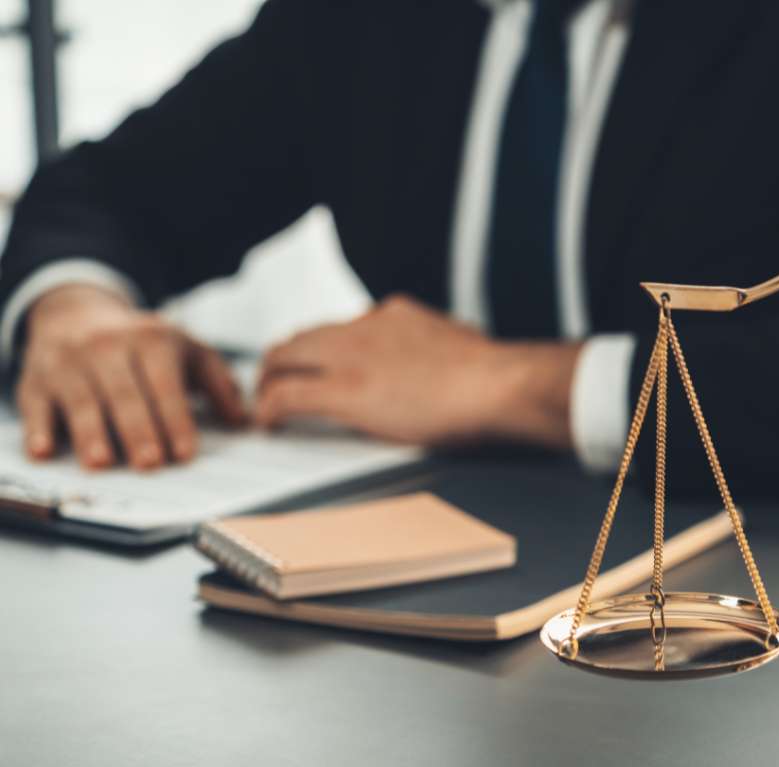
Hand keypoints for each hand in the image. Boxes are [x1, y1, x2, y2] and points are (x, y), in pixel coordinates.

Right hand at [16, 285, 245, 468]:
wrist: (75, 313)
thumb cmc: (142, 343)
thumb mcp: (187, 350)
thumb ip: (218, 383)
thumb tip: (244, 421)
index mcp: (151, 340)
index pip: (165, 385)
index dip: (175, 419)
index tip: (185, 452)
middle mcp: (107, 348)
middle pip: (125, 395)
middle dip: (138, 430)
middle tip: (150, 463)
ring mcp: (69, 363)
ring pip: (82, 401)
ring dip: (91, 432)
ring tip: (102, 462)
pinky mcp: (35, 380)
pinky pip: (36, 405)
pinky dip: (38, 429)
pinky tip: (45, 451)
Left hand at [256, 295, 580, 448]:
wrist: (498, 383)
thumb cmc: (495, 375)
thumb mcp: (462, 344)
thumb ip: (440, 347)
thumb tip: (452, 356)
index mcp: (396, 315)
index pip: (342, 326)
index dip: (323, 349)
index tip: (321, 366)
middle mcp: (365, 327)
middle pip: (301, 336)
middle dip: (283, 362)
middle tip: (276, 385)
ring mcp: (351, 357)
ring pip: (284, 358)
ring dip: (270, 381)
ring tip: (266, 405)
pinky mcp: (345, 391)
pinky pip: (288, 395)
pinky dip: (269, 408)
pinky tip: (268, 424)